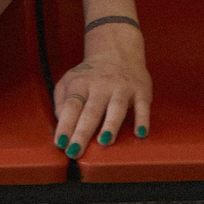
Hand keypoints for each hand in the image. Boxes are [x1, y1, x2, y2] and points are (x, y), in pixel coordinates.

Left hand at [52, 20, 151, 157]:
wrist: (117, 51)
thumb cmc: (90, 75)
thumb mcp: (69, 82)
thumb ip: (61, 102)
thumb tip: (62, 124)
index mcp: (81, 83)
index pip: (71, 106)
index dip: (65, 125)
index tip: (60, 143)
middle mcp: (101, 84)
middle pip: (91, 111)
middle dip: (83, 133)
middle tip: (75, 151)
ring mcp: (122, 87)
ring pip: (116, 107)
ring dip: (110, 125)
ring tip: (104, 141)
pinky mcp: (140, 90)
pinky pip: (142, 106)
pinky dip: (142, 120)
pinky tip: (139, 133)